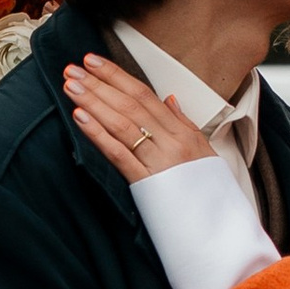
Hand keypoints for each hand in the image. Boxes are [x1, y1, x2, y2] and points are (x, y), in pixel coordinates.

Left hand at [62, 54, 213, 182]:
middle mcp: (171, 143)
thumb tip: (169, 99)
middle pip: (129, 105)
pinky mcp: (146, 183)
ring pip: (121, 124)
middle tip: (74, 69)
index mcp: (182, 133)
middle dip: (99, 83)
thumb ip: (183, 123)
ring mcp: (158, 162)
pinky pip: (118, 154)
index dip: (117, 76)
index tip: (94, 62)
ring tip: (72, 86)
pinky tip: (80, 117)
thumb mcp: (204, 152)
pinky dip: (97, 133)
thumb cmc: (209, 192)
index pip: (144, 95)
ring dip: (93, 102)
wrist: (218, 227)